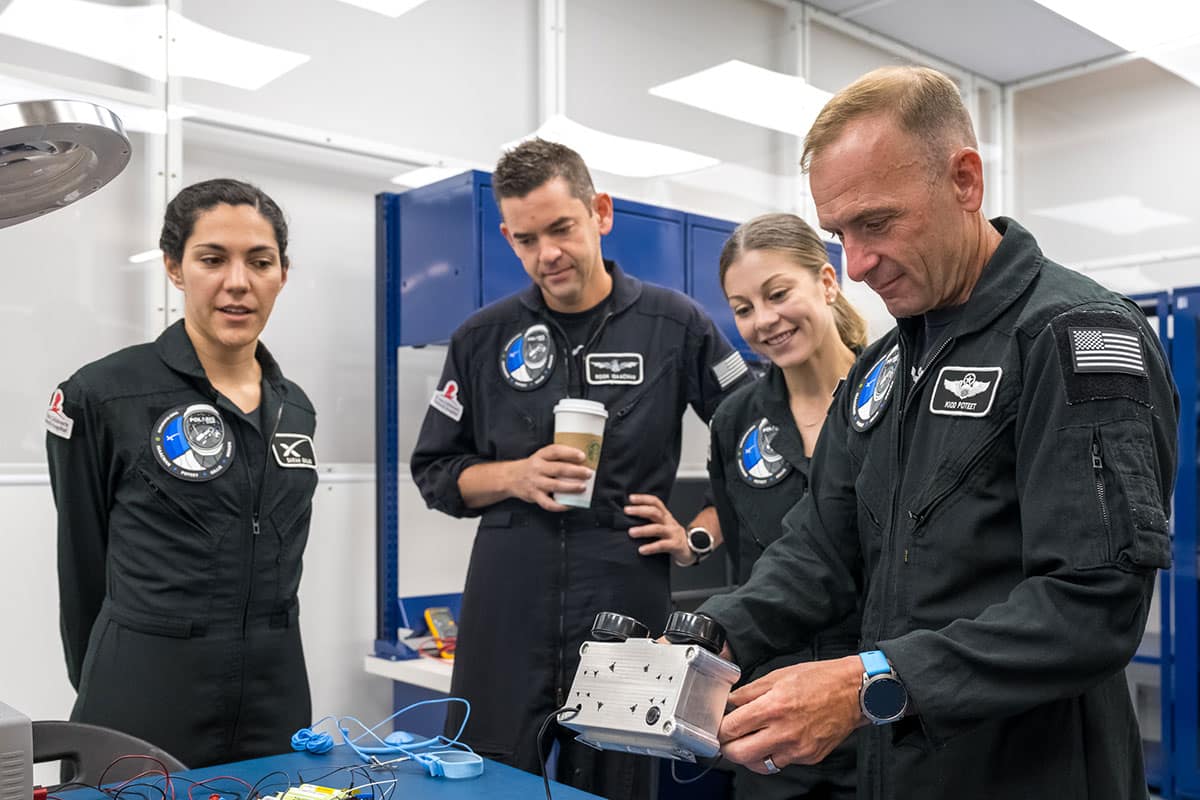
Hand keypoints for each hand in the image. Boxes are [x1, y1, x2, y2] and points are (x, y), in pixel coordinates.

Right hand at [508, 444, 592, 511]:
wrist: (510, 477)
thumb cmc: (531, 467)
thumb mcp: (541, 457)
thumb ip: (556, 459)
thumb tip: (581, 463)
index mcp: (541, 456)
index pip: (555, 451)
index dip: (570, 453)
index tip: (582, 456)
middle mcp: (537, 468)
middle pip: (559, 469)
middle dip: (576, 472)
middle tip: (588, 473)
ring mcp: (536, 483)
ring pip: (555, 486)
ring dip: (571, 487)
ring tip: (582, 487)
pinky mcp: (534, 496)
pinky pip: (548, 503)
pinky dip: (560, 505)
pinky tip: (570, 504)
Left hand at [624, 493, 690, 563]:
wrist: (692, 549)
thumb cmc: (673, 537)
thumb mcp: (664, 526)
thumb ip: (651, 521)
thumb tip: (629, 519)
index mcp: (666, 516)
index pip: (656, 502)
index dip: (643, 498)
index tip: (631, 498)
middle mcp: (669, 522)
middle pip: (655, 512)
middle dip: (640, 510)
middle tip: (627, 511)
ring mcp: (673, 533)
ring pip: (657, 528)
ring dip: (643, 530)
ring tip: (631, 532)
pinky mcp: (675, 545)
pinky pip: (662, 545)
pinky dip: (651, 547)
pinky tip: (642, 550)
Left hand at [718, 656, 863, 771]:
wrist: (853, 692)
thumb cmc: (819, 679)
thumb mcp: (778, 676)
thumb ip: (749, 692)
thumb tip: (730, 702)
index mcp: (773, 707)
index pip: (731, 728)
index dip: (719, 728)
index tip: (719, 725)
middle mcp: (784, 732)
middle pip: (739, 754)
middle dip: (728, 747)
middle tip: (728, 738)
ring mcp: (797, 749)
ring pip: (759, 764)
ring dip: (749, 755)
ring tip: (750, 741)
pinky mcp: (808, 758)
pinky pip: (781, 762)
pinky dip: (773, 754)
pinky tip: (775, 740)